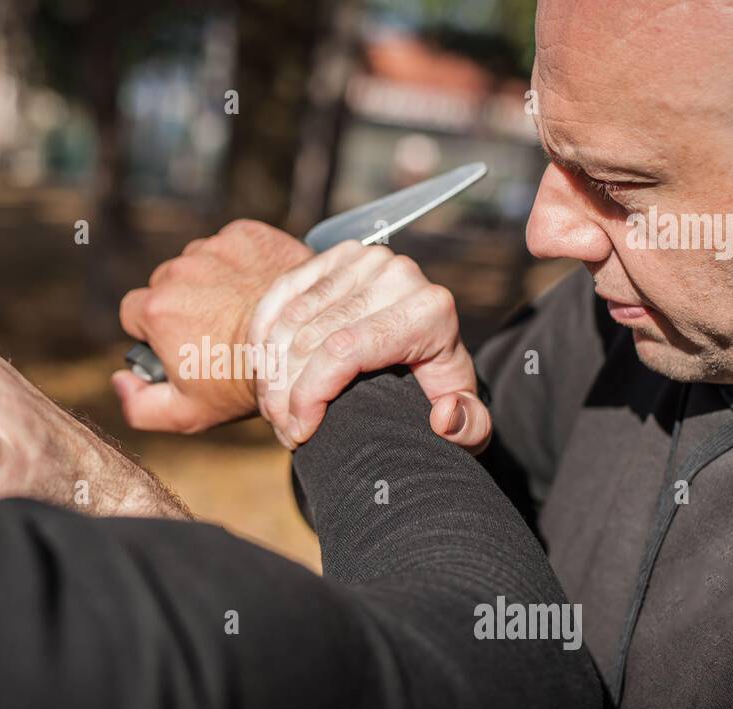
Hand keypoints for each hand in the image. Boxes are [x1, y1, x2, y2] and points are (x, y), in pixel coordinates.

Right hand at [114, 219, 311, 432]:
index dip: (153, 331)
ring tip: (238, 308)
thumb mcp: (187, 414)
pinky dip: (238, 263)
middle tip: (214, 329)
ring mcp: (215, 249)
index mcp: (156, 309)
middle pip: (164, 283)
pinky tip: (256, 288)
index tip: (180, 343)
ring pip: (197, 262)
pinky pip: (229, 245)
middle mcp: (180, 270)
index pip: (133, 312)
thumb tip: (119, 379)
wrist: (305, 349)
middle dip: (181, 303)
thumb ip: (139, 405)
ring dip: (209, 280)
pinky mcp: (247, 234)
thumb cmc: (242, 384)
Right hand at [247, 241, 491, 453]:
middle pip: (312, 338)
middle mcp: (398, 274)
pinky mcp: (337, 253)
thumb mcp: (465, 423)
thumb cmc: (438, 392)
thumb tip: (444, 415)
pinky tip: (263, 370)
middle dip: (284, 391)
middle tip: (281, 428)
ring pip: (291, 319)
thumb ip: (470, 429)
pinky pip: (280, 293)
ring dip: (270, 370)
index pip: (344, 350)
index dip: (309, 395)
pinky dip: (262, 336)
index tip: (299, 432)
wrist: (426, 351)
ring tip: (273, 408)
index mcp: (430, 311)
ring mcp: (365, 259)